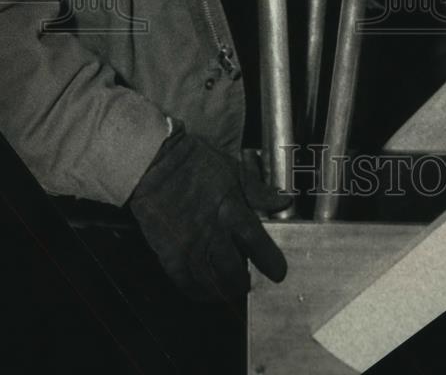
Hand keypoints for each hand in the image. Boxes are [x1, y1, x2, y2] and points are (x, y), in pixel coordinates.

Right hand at [129, 124, 290, 301]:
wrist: (154, 162)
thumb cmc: (194, 161)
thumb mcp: (233, 169)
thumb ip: (258, 191)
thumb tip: (284, 202)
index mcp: (231, 209)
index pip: (257, 244)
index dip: (271, 262)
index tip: (278, 272)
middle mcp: (213, 232)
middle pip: (235, 271)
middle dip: (245, 282)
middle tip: (248, 281)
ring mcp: (190, 245)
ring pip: (213, 282)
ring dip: (224, 290)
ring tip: (229, 287)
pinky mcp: (170, 252)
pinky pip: (186, 282)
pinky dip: (198, 292)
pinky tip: (205, 290)